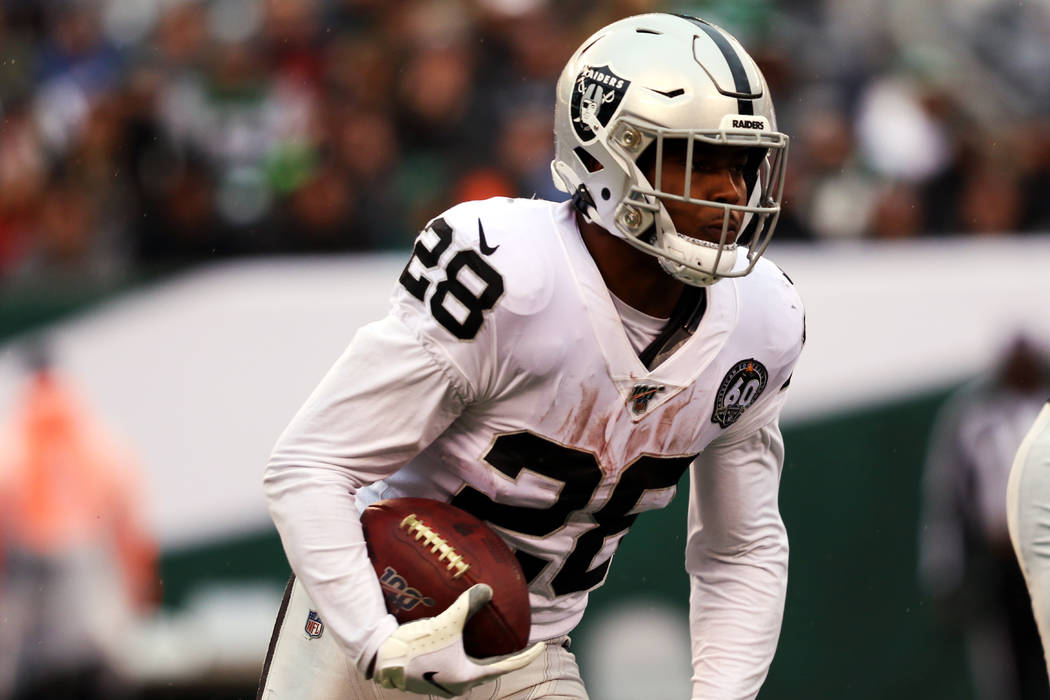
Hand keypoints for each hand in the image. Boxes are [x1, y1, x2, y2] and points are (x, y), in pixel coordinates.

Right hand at [371, 583, 544, 697]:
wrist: (382, 658)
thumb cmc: (416, 645)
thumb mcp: (446, 622)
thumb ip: (468, 605)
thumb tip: (488, 588)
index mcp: (468, 677)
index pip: (506, 667)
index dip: (526, 655)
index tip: (541, 646)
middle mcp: (459, 685)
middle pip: (491, 670)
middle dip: (505, 657)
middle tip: (518, 642)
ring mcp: (445, 684)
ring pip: (473, 670)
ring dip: (485, 657)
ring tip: (493, 642)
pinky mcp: (433, 680)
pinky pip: (459, 667)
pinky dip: (468, 656)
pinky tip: (464, 644)